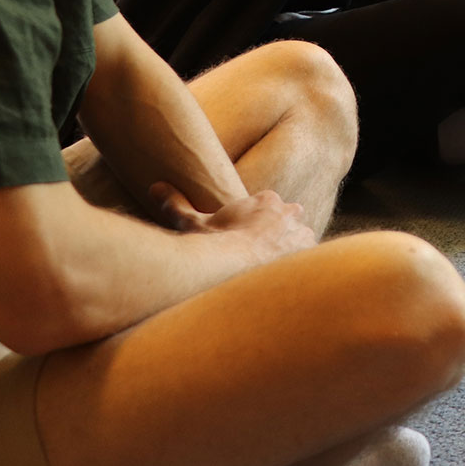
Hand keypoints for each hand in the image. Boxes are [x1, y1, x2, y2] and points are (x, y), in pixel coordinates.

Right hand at [150, 184, 315, 262]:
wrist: (233, 265)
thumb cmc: (212, 243)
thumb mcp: (192, 223)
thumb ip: (176, 204)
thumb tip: (155, 186)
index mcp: (266, 201)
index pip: (269, 205)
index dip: (258, 221)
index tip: (248, 235)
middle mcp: (289, 212)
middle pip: (288, 220)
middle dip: (279, 232)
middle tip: (262, 251)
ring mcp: (301, 233)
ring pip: (301, 239)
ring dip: (291, 250)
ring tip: (273, 267)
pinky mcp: (309, 256)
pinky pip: (310, 260)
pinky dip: (299, 267)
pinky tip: (285, 279)